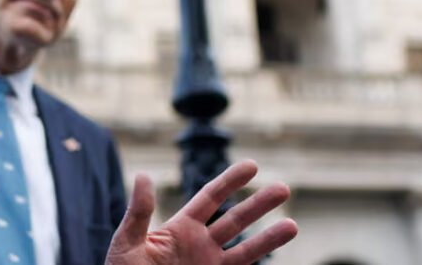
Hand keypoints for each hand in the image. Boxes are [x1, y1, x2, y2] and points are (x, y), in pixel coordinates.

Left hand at [107, 160, 297, 264]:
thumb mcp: (127, 241)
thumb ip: (139, 212)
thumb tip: (144, 175)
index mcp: (180, 229)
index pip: (210, 198)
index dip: (231, 181)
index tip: (252, 165)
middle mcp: (200, 245)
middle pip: (236, 220)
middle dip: (259, 204)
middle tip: (284, 188)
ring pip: (246, 249)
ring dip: (269, 238)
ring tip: (293, 225)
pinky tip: (278, 259)